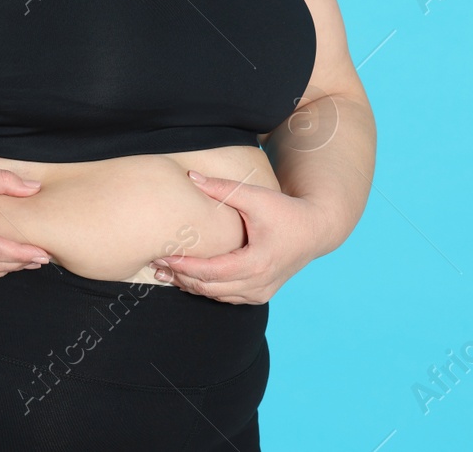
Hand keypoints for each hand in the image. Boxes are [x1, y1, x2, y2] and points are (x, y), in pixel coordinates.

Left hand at [151, 170, 329, 303]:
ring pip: (217, 296)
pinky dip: (207, 288)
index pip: (211, 272)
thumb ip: (223, 188)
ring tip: (167, 272)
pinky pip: (227, 297)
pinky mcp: (260, 294)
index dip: (184, 265)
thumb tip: (190, 176)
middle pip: (210, 288)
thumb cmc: (286, 211)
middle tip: (156, 265)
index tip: (163, 254)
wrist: (315, 230)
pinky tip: (189, 278)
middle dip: (181, 277)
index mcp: (257, 263)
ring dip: (191, 285)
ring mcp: (260, 293)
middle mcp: (258, 284)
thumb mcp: (256, 197)